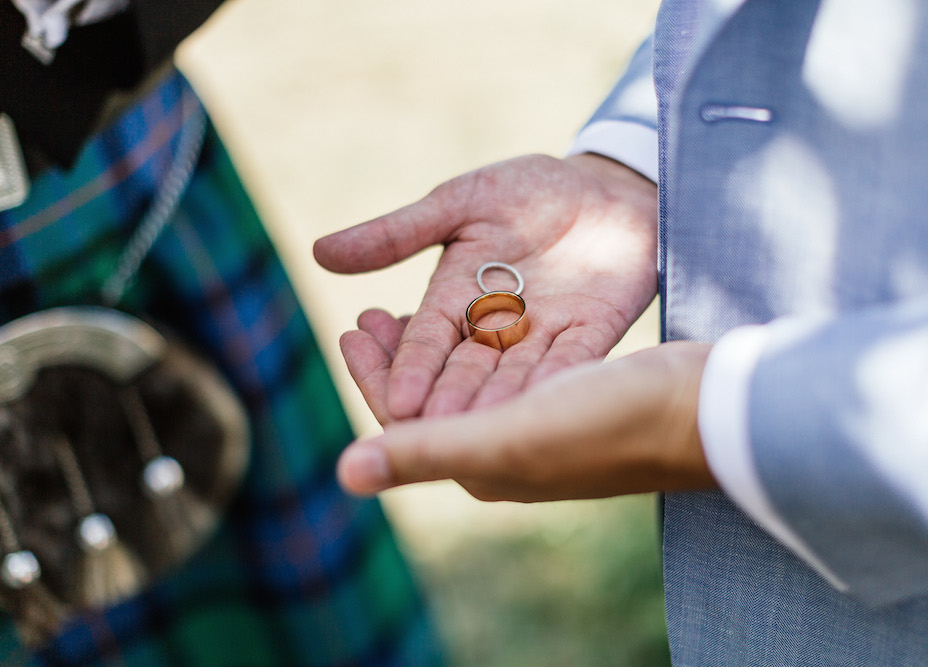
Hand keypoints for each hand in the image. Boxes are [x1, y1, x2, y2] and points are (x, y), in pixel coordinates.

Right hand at [313, 153, 657, 423]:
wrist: (607, 185)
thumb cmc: (528, 189)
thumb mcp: (459, 204)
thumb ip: (398, 233)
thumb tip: (318, 253)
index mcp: (457, 296)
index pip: (428, 339)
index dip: (413, 368)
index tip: (397, 398)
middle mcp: (496, 324)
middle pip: (465, 369)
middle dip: (448, 397)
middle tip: (431, 432)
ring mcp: (546, 330)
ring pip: (515, 373)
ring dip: (498, 400)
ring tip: (482, 429)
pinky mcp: (594, 330)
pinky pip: (575, 356)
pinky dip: (560, 377)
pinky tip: (549, 403)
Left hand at [335, 342, 717, 501]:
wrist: (705, 410)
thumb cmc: (607, 428)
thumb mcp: (508, 438)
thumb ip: (426, 452)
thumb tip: (343, 472)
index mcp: (485, 462)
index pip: (409, 421)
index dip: (376, 376)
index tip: (351, 327)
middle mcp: (509, 441)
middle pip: (437, 392)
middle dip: (400, 353)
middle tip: (367, 312)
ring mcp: (543, 412)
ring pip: (471, 371)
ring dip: (435, 340)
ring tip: (405, 304)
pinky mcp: (576, 383)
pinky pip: (513, 355)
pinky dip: (485, 333)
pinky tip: (477, 308)